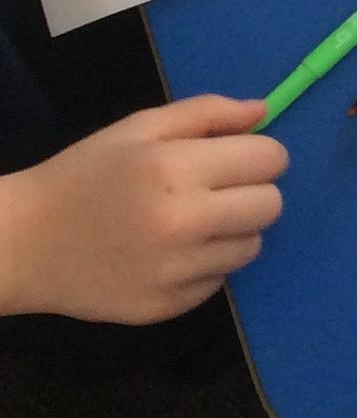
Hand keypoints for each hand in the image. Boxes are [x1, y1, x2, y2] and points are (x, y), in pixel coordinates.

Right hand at [0, 97, 287, 323]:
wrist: (23, 244)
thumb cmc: (84, 175)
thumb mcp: (140, 128)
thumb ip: (208, 114)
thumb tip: (264, 111)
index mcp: (176, 169)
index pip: (270, 159)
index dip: (259, 154)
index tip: (236, 158)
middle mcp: (182, 222)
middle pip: (271, 205)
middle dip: (253, 192)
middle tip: (215, 191)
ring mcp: (175, 271)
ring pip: (252, 246)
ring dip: (232, 231)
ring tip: (189, 222)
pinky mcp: (167, 306)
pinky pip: (220, 280)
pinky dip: (206, 265)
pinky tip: (168, 253)